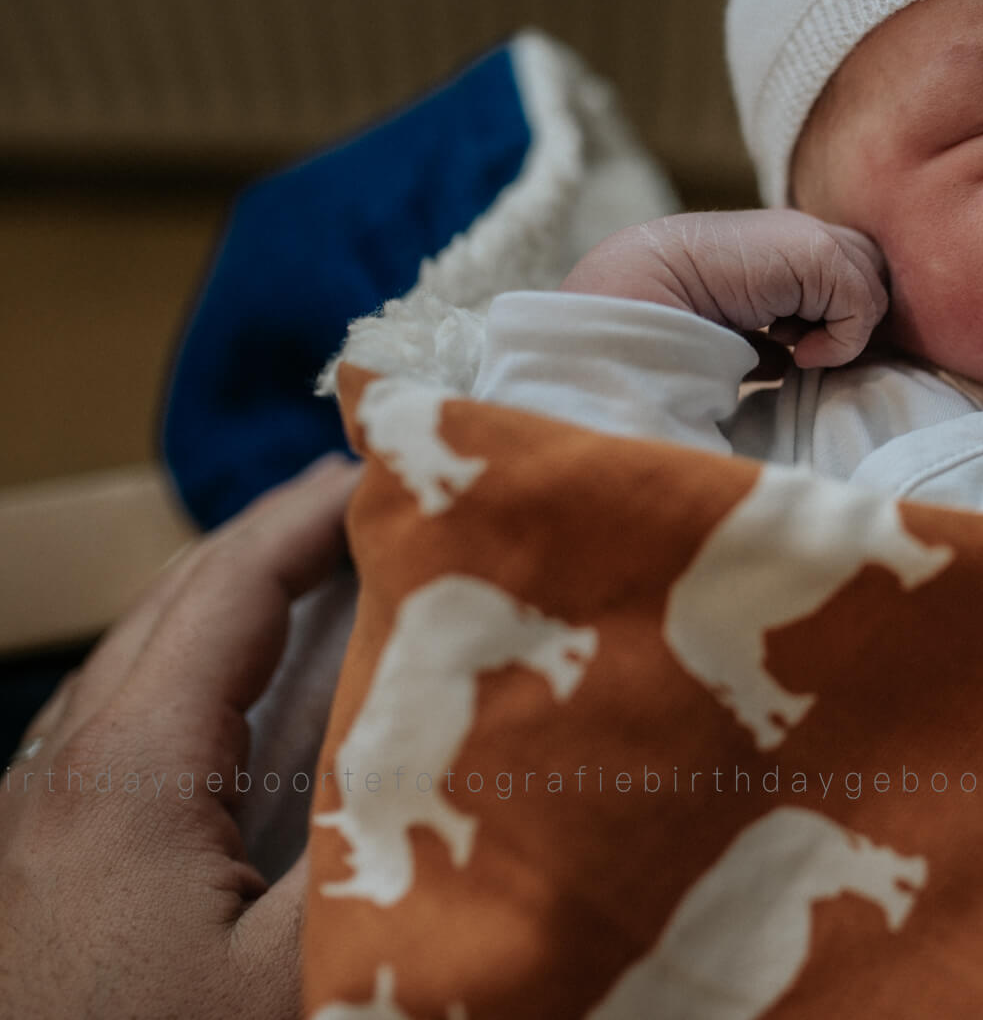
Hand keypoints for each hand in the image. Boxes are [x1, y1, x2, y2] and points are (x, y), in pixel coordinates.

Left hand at [0, 455, 360, 1018]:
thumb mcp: (295, 985)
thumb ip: (385, 855)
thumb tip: (490, 761)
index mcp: (121, 775)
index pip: (227, 591)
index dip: (312, 515)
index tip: (397, 463)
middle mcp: (62, 778)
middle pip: (175, 612)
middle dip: (280, 545)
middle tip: (386, 511)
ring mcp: (42, 833)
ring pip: (148, 675)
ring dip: (244, 616)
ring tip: (342, 590)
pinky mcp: (46, 885)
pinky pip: (134, 743)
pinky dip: (213, 692)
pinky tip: (267, 725)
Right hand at [559, 210, 890, 369]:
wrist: (644, 287)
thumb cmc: (680, 312)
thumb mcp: (742, 326)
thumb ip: (777, 338)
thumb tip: (794, 365)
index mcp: (785, 248)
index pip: (852, 276)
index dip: (844, 319)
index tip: (803, 352)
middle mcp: (804, 235)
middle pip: (872, 278)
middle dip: (852, 322)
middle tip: (805, 351)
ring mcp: (812, 237)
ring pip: (873, 291)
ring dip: (843, 332)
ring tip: (792, 348)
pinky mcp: (818, 252)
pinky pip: (862, 306)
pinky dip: (839, 341)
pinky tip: (794, 351)